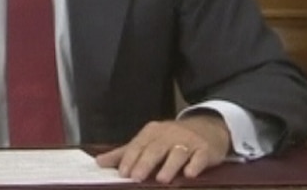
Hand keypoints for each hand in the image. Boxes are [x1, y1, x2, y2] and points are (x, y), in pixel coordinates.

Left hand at [95, 114, 230, 183]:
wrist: (206, 128)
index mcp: (153, 132)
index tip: (122, 173)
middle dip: (145, 163)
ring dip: (169, 166)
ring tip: (161, 179)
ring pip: (177, 153)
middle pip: (155, 148)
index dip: (130, 159)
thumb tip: (99, 162)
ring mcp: (188, 141)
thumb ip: (124, 153)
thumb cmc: (171, 139)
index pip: (139, 145)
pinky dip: (195, 165)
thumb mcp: (148, 141)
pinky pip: (199, 157)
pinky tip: (190, 174)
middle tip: (136, 178)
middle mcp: (169, 134)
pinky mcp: (204, 149)